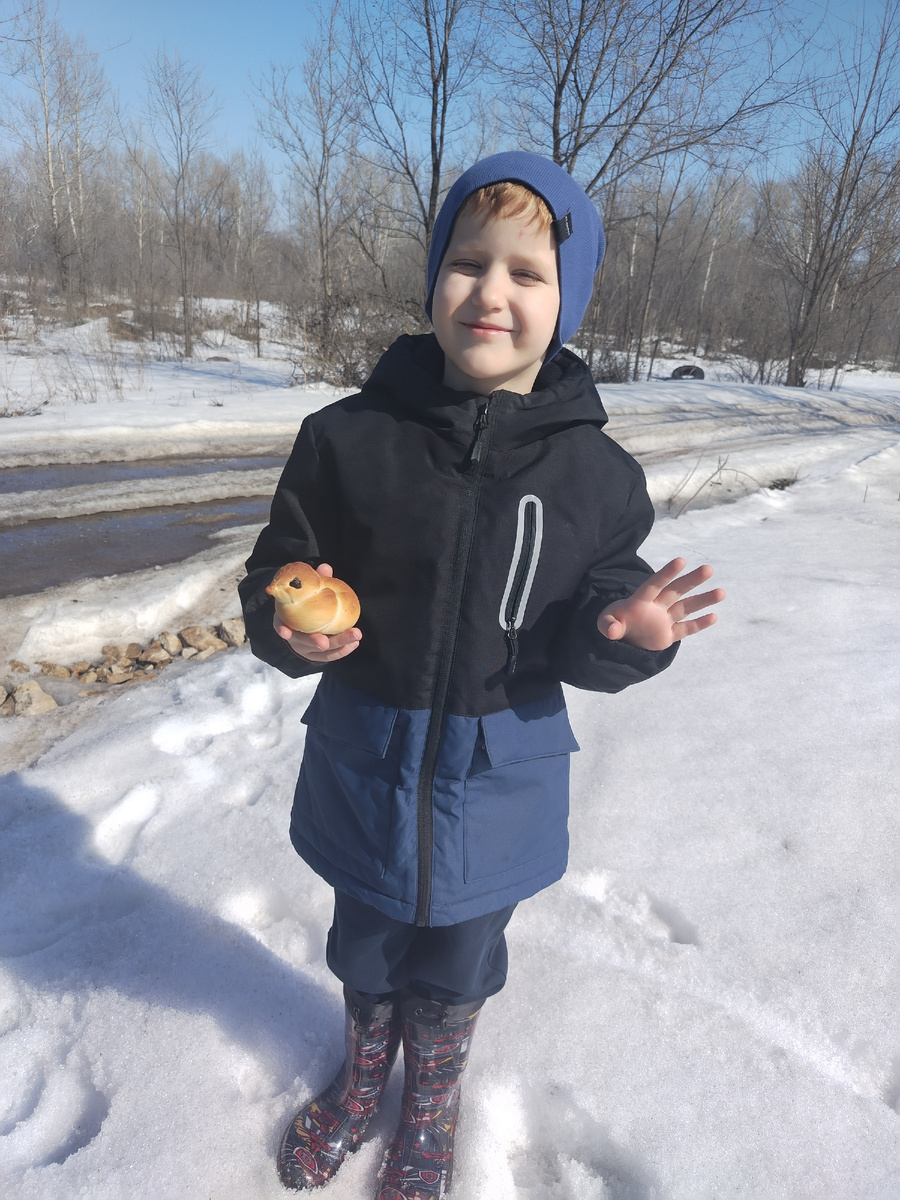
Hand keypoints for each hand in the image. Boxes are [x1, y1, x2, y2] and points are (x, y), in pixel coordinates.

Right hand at [273, 563, 361, 662]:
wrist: (304, 622)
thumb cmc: (307, 602)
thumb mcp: (308, 592)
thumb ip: (316, 581)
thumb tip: (325, 567)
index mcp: (286, 619)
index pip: (279, 624)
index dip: (281, 628)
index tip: (285, 632)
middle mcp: (294, 637)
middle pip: (302, 641)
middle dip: (314, 642)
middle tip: (324, 642)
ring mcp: (305, 648)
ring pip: (320, 652)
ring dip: (337, 645)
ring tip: (354, 638)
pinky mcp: (317, 655)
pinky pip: (330, 656)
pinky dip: (342, 650)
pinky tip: (355, 643)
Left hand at [597, 558, 724, 650]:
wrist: (619, 639)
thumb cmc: (612, 624)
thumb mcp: (604, 624)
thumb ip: (608, 625)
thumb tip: (611, 631)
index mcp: (640, 600)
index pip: (655, 584)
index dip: (667, 573)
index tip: (681, 561)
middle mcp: (656, 607)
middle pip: (676, 591)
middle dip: (691, 580)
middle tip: (708, 569)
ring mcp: (664, 620)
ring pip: (686, 608)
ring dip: (702, 600)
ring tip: (721, 592)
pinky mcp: (669, 635)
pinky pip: (686, 629)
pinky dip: (699, 624)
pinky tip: (713, 616)